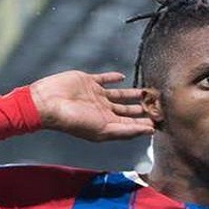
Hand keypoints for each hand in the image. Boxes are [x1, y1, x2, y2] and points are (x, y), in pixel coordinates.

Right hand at [29, 71, 153, 140]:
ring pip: (119, 95)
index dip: (145, 123)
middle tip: (159, 105)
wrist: (47, 103)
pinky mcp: (88, 82)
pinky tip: (123, 77)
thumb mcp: (103, 129)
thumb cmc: (73, 121)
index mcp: (106, 124)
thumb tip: (149, 131)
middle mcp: (103, 111)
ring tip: (147, 91)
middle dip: (142, 109)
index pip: (131, 124)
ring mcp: (96, 96)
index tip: (161, 120)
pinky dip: (113, 78)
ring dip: (133, 93)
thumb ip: (127, 130)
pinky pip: (104, 79)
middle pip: (128, 110)